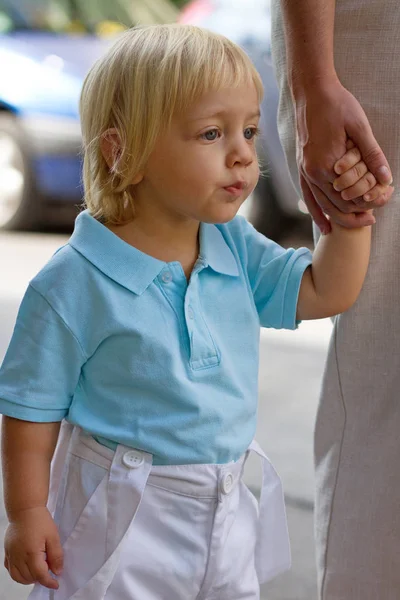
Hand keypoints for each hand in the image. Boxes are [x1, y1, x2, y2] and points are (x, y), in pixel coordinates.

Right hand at [4, 506, 62, 589]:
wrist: (25, 509)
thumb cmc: (40, 520)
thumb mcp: (53, 536)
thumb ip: (56, 555)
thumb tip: (57, 571)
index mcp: (32, 553)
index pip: (40, 575)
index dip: (49, 582)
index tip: (56, 584)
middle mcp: (19, 557)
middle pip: (29, 577)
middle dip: (40, 578)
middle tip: (49, 570)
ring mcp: (11, 555)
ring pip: (18, 576)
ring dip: (29, 578)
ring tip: (39, 570)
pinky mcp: (7, 552)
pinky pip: (10, 569)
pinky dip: (18, 574)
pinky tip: (26, 568)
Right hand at [295, 79, 392, 232]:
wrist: (311, 91)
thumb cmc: (336, 105)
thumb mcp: (360, 126)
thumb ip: (372, 154)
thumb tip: (387, 178)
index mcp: (326, 164)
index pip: (348, 196)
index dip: (366, 203)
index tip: (382, 203)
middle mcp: (312, 173)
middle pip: (335, 206)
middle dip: (354, 215)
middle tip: (372, 220)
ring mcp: (304, 171)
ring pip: (322, 206)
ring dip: (338, 218)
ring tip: (357, 223)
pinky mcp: (302, 167)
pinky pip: (308, 197)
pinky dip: (317, 213)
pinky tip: (325, 225)